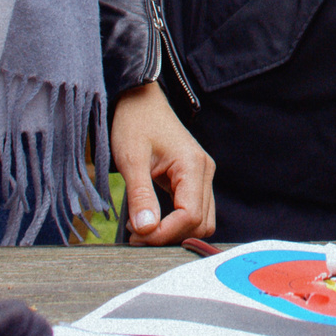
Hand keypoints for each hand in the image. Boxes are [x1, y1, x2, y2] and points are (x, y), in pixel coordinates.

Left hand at [109, 80, 214, 244]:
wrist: (140, 100)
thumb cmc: (135, 123)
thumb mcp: (131, 159)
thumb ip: (140, 195)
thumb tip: (146, 229)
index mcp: (192, 165)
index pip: (190, 215)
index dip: (165, 232)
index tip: (138, 235)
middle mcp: (204, 171)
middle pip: (200, 222)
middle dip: (170, 235)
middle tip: (136, 235)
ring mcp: (201, 175)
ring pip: (200, 220)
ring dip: (174, 231)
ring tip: (142, 227)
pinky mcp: (193, 178)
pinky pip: (193, 210)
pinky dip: (175, 222)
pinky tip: (150, 218)